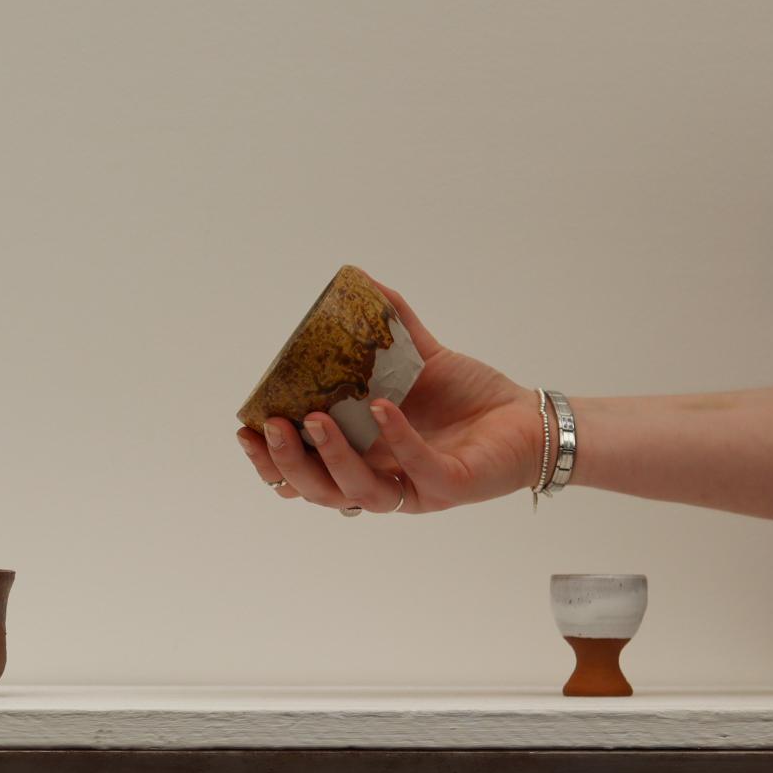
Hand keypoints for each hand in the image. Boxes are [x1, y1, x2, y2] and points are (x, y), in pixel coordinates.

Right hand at [236, 275, 542, 513]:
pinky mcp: (447, 486)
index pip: (301, 474)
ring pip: (356, 492)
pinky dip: (397, 439)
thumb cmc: (470, 398)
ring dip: (330, 458)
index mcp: (360, 458)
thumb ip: (387, 327)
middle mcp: (380, 480)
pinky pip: (416, 468)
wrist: (527, 418)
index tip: (245, 430)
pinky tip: (382, 408)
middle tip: (270, 426)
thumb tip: (358, 280)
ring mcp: (412, 490)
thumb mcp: (419, 358)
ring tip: (314, 420)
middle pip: (317, 491)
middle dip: (287, 463)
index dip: (269, 461)